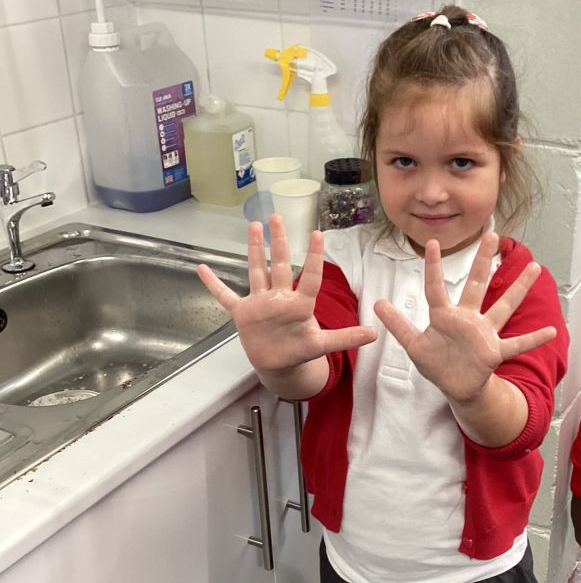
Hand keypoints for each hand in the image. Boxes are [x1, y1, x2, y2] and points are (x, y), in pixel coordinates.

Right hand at [197, 215, 375, 375]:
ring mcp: (260, 304)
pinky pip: (225, 296)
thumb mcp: (323, 346)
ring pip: (256, 271)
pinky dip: (213, 284)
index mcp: (299, 304)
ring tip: (253, 226)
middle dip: (279, 241)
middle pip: (279, 264)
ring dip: (254, 250)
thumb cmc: (300, 351)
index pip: (309, 276)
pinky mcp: (243, 314)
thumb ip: (345, 338)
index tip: (317, 234)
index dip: (313, 256)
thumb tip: (375, 334)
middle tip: (277, 216)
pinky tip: (202, 268)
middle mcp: (279, 298)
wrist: (279, 365)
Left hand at [373, 233, 555, 403]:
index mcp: (445, 316)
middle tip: (492, 235)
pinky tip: (552, 330)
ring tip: (535, 266)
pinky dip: (533, 338)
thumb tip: (376, 304)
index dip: (434, 267)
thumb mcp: (414, 346)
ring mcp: (484, 334)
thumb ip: (398, 325)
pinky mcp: (495, 353)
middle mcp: (468, 319)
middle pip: (476, 285)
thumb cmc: (438, 364)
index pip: (437, 287)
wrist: (457, 387)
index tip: (434, 243)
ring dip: (519, 288)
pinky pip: (517, 344)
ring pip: (503, 306)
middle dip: (483, 261)